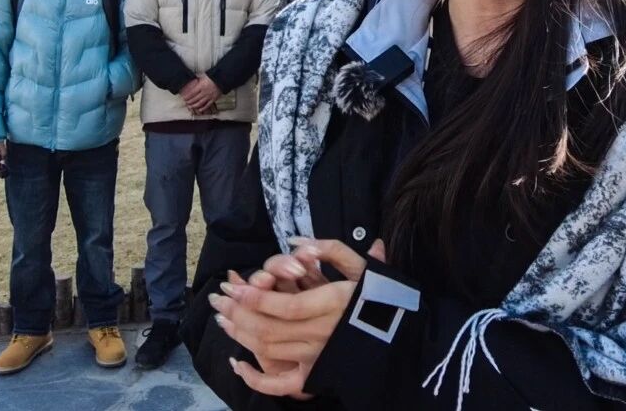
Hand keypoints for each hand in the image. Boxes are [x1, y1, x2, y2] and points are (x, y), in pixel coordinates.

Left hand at [181, 74, 221, 113]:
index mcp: (201, 86)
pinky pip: (207, 105)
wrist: (222, 80)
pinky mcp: (213, 99)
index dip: (187, 96)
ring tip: (191, 107)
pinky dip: (203, 108)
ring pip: (200, 103)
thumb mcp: (203, 77)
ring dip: (194, 105)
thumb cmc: (213, 77)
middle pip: (195, 99)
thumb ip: (198, 80)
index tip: (184, 98)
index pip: (192, 93)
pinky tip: (200, 109)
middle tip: (186, 103)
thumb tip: (193, 81)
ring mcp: (209, 96)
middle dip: (190, 102)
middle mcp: (204, 92)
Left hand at [213, 239, 384, 396]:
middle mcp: (322, 334)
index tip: (234, 287)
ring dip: (240, 335)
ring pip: (269, 351)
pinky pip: (281, 384)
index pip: (285, 306)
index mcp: (334, 306)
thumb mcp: (365, 269)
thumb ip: (332, 250)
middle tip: (219, 300)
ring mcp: (317, 358)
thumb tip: (296, 241)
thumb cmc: (385, 301)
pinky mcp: (316, 376)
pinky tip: (237, 365)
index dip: (255, 299)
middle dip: (238, 314)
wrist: (406, 343)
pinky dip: (256, 379)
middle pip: (269, 329)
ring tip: (223, 319)